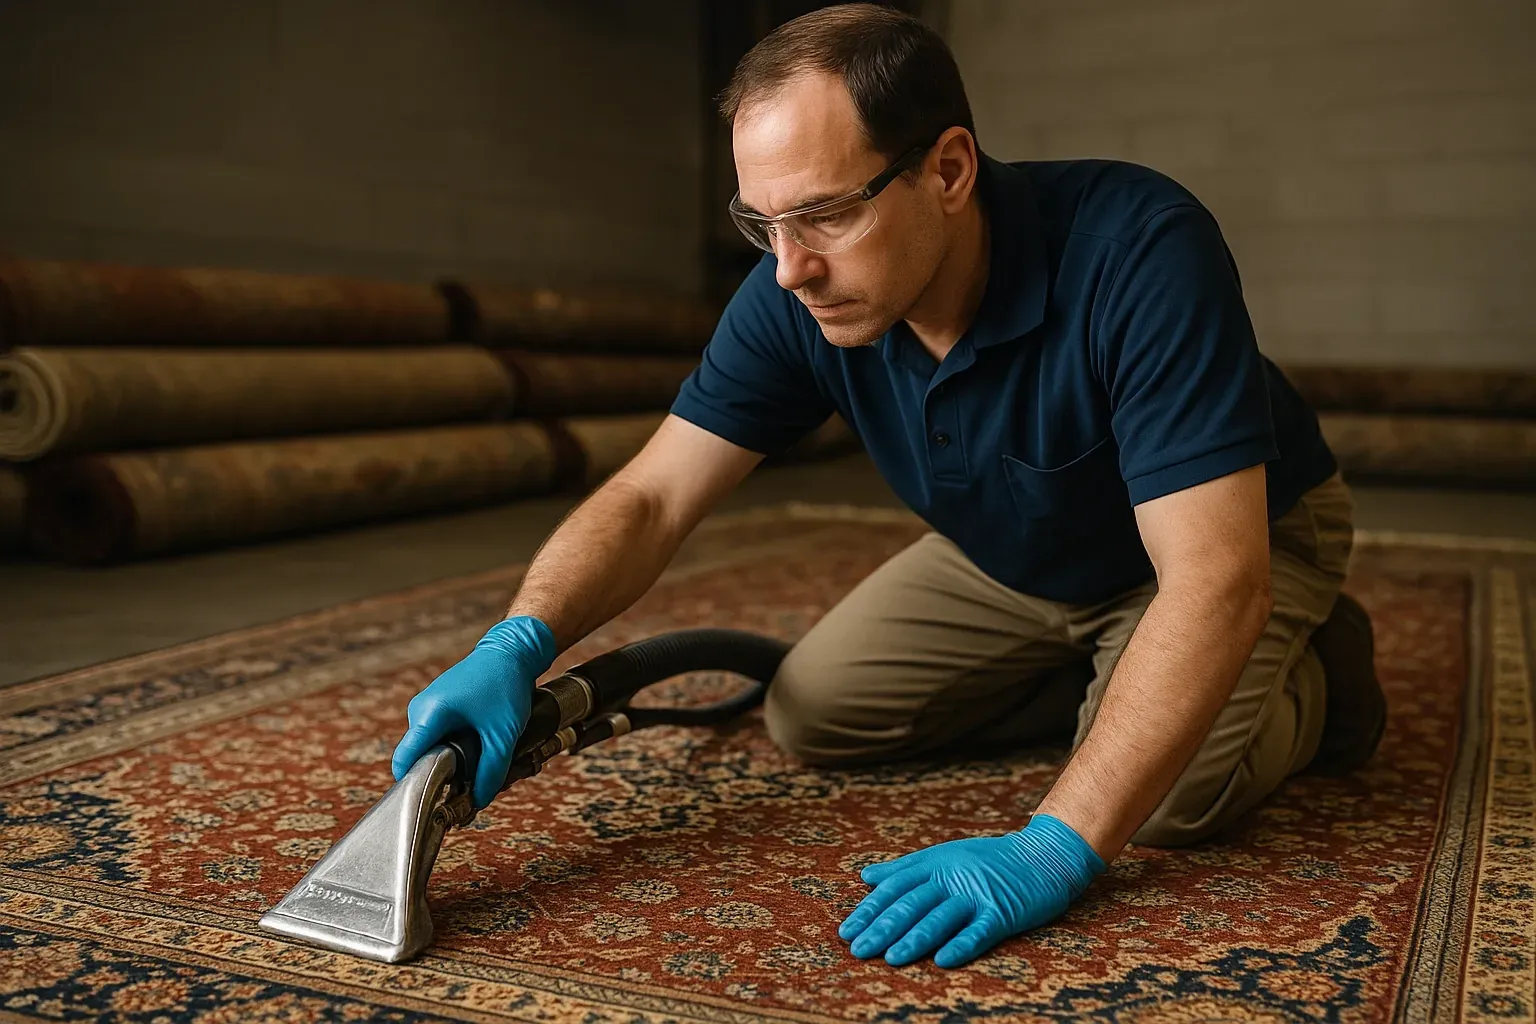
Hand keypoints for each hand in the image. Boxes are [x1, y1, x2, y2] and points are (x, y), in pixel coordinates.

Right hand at [390, 616, 556, 808]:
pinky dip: (454, 746)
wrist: (511, 652)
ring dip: (451, 759)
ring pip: (431, 747)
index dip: (413, 785)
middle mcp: (420, 709)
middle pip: (420, 757)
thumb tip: (479, 801)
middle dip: (442, 774)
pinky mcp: (436, 707)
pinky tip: (478, 745)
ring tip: (480, 758)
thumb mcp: (503, 734)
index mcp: (430, 713)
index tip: (429, 803)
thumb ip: (491, 771)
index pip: (406, 758)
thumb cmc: (506, 685)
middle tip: (471, 783)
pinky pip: (437, 736)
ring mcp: (426, 707)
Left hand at [838, 813, 1104, 968]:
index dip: (869, 910)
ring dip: (914, 939)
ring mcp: (977, 895)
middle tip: (859, 949)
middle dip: (882, 928)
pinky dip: (961, 945)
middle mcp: (951, 878)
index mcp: (934, 865)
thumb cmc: (988, 860)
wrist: (1042, 855)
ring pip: (940, 918)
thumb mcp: (943, 856)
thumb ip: (904, 868)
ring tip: (891, 958)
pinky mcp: (1002, 912)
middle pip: (911, 904)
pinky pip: (979, 930)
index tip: (847, 931)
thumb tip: (867, 877)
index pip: (894, 888)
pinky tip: (943, 960)